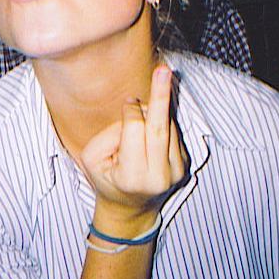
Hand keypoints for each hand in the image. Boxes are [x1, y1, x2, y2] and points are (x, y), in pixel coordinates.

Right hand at [80, 65, 187, 232]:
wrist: (131, 209)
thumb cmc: (106, 178)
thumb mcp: (93, 158)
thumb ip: (111, 134)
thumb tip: (138, 110)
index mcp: (133, 176)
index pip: (134, 128)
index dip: (129, 110)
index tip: (126, 104)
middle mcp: (159, 175)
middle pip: (160, 126)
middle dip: (160, 94)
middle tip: (163, 69)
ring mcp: (176, 170)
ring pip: (167, 124)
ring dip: (155, 111)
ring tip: (143, 117)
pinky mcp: (184, 164)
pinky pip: (173, 131)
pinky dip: (161, 123)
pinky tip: (151, 132)